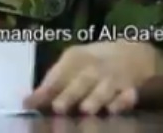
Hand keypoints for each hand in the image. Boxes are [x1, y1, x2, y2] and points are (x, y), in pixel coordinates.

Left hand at [24, 41, 156, 114]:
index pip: (59, 73)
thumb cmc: (94, 64)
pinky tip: (114, 109)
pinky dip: (122, 102)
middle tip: (58, 108)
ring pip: (104, 88)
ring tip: (86, 109)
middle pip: (82, 80)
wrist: (133, 54)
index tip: (30, 103)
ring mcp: (114, 77)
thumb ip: (52, 84)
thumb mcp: (73, 65)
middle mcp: (95, 66)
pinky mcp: (131, 89)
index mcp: (76, 58)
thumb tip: (28, 102)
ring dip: (95, 98)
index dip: (45, 89)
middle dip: (70, 94)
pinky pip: (127, 96)